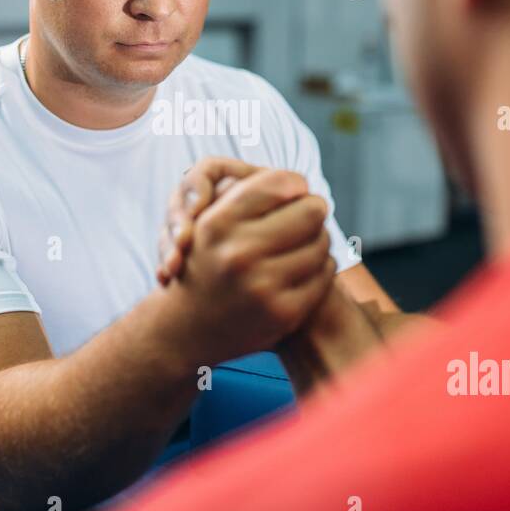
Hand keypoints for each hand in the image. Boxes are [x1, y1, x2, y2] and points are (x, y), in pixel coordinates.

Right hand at [157, 168, 336, 368]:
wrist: (184, 328)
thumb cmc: (203, 263)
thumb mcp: (207, 221)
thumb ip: (246, 192)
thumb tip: (301, 183)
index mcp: (217, 224)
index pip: (283, 182)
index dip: (295, 184)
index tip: (295, 191)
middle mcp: (237, 254)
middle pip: (311, 211)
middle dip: (312, 210)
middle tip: (307, 216)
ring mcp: (262, 286)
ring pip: (321, 242)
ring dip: (317, 239)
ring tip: (303, 241)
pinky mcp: (283, 313)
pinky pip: (325, 273)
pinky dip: (320, 267)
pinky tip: (303, 267)